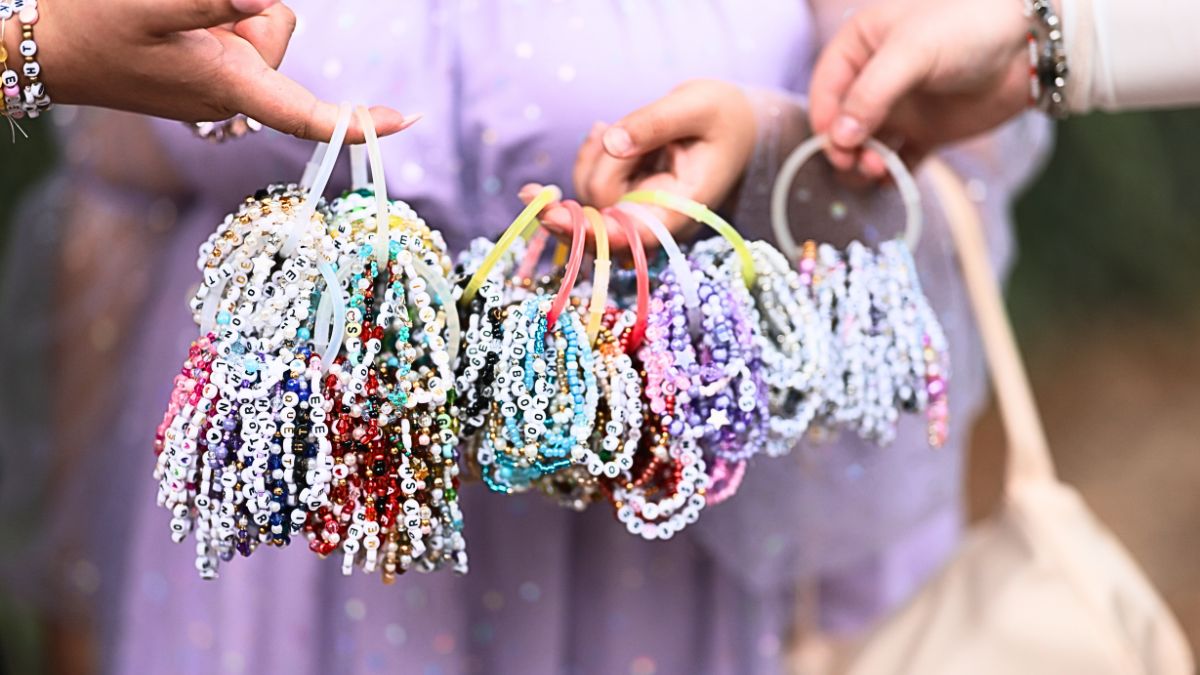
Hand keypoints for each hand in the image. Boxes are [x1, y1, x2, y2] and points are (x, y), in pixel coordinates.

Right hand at [5, 0, 414, 140]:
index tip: (407, 119)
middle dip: (252, 11)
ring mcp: (221, 84)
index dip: (359, 121)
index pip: (308, 114)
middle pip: (280, 34)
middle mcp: (234, 93)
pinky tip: (178, 25)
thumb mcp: (152, 4)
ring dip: (232, 12)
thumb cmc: (93, 30)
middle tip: (189, 14)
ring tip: (173, 19)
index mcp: (230, 87)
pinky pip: (237, 33)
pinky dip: (222, 19)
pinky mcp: (208, 72)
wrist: (47, 50)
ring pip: (260, 27)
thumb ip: (214, 1)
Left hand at [519, 79, 756, 250]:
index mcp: (684, 207)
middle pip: (601, 212)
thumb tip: (612, 143)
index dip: (592, 233)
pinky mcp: (626, 198)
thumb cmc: (723, 114)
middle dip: (588, 173)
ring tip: (611, 126)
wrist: (735, 123)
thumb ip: (654, 122)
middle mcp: (658, 219)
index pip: (634, 235)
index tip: (552, 219)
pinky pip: (589, 186)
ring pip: (589, 197)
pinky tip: (605, 133)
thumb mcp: (696, 105)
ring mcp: (639, 211)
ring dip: (589, 158)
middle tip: (578, 149)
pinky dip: (589, 157)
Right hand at [809, 0, 1032, 176]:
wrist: (1029, 45)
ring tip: (878, 170)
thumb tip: (838, 139)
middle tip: (857, 163)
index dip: (825, 117)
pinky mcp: (924, 132)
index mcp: (861, 46)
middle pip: (841, 123)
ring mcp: (899, 108)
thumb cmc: (967, 27)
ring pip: (866, 145)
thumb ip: (871, 94)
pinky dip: (891, 175)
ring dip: (864, 163)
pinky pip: (897, 160)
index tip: (834, 143)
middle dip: (844, 147)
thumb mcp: (911, 51)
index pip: (826, 87)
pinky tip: (892, 182)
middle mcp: (874, 79)